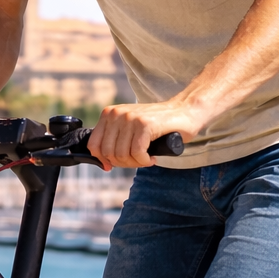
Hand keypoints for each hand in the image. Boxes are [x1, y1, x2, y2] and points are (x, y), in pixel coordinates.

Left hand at [88, 100, 203, 171]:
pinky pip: (137, 153)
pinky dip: (144, 161)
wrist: (185, 111)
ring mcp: (130, 118)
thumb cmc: (158, 124)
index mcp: (109, 114)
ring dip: (135, 163)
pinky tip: (152, 158)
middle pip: (109, 153)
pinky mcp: (145, 124)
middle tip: (137, 161)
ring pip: (122, 154)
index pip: (94, 144)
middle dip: (123, 163)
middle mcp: (117, 114)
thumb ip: (115, 139)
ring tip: (146, 158)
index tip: (112, 166)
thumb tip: (104, 162)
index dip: (102, 160)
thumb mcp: (129, 128)